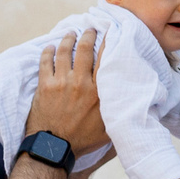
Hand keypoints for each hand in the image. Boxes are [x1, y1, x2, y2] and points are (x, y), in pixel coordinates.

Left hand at [31, 29, 110, 157]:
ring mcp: (61, 83)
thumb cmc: (83, 140)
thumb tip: (134, 103)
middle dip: (87, 35)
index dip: (107, 41)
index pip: (105, 58)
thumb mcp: (109, 127)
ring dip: (67, 39)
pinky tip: (49, 47)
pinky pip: (45, 62)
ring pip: (64, 51)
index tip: (109, 32)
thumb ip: (118, 111)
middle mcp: (81, 83)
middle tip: (89, 29)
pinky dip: (47, 52)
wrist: (54, 149)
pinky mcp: (45, 86)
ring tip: (70, 34)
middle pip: (84, 49)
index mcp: (98, 91)